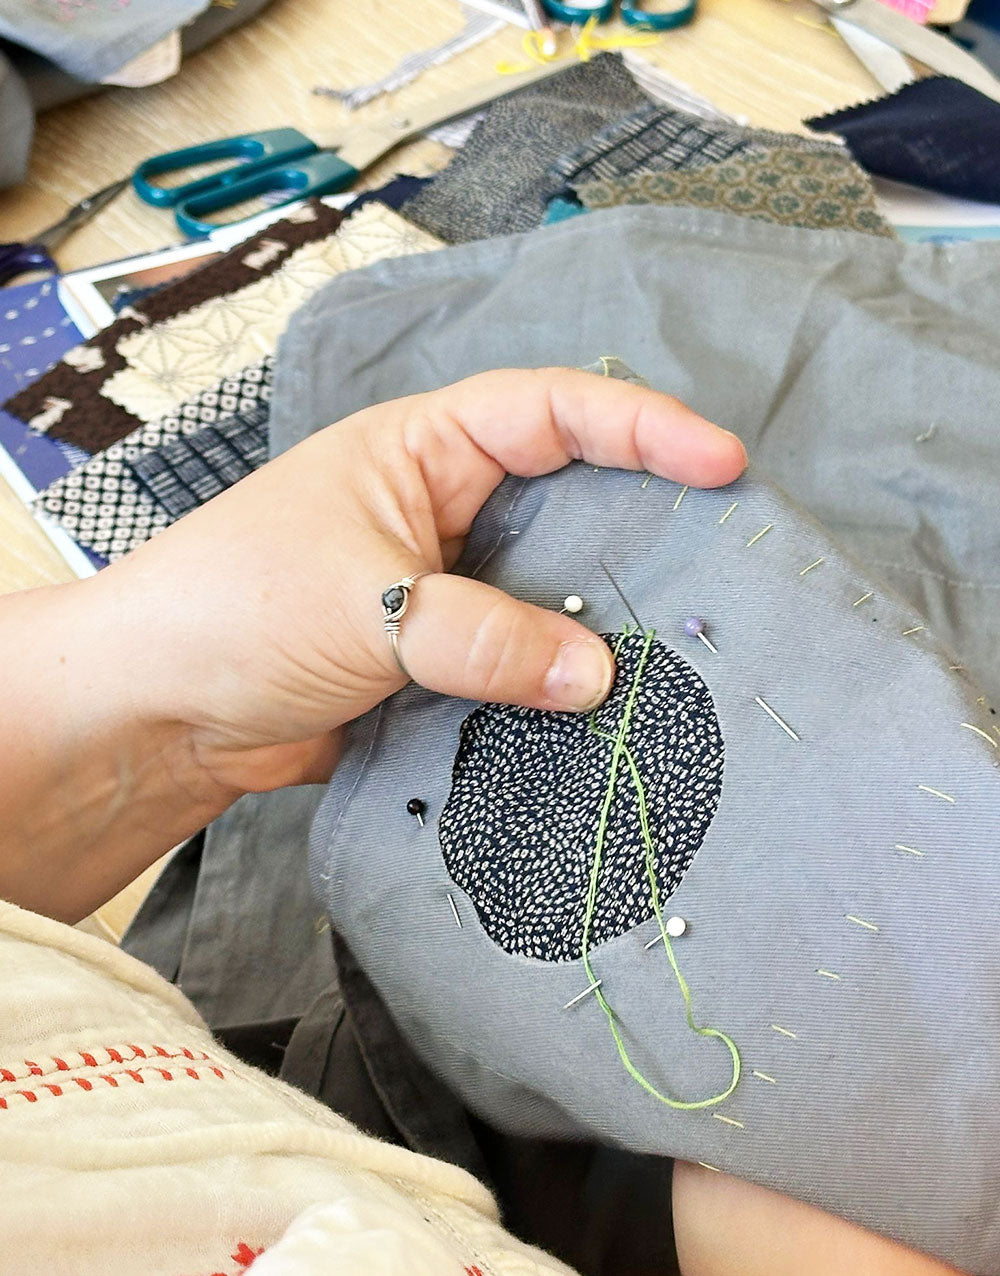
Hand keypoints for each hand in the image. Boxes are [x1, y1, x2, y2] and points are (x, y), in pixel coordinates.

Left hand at [107, 367, 745, 795]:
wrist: (160, 713)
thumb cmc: (234, 610)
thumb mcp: (367, 607)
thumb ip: (483, 639)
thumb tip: (598, 675)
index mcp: (422, 449)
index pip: (549, 412)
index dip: (641, 427)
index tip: (720, 462)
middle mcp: (445, 508)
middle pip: (568, 499)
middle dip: (644, 525)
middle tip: (725, 561)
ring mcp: (446, 588)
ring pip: (550, 590)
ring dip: (603, 619)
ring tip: (682, 650)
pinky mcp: (441, 662)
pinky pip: (519, 665)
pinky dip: (558, 687)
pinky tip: (606, 716)